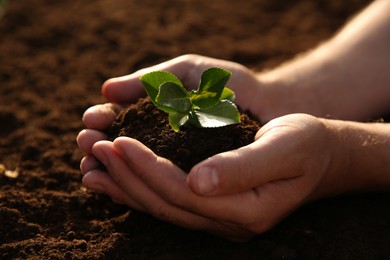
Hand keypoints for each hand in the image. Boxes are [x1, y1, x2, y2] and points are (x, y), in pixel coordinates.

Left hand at [78, 112, 338, 240]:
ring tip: (93, 164)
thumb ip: (243, 167)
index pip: (182, 192)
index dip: (147, 168)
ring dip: (125, 185)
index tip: (119, 141)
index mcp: (246, 209)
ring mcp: (219, 219)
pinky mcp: (213, 207)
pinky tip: (118, 176)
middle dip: (127, 175)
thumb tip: (197, 181)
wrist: (321, 156)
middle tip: (95, 146)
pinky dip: (140, 188)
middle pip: (165, 203)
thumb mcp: (284, 148)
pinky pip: (169, 202)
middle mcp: (228, 222)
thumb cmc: (306, 144)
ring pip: (162, 207)